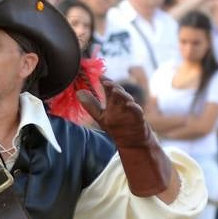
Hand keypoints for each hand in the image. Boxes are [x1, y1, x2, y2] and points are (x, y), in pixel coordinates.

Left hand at [78, 76, 171, 197]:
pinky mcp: (138, 119)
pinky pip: (136, 112)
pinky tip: (129, 104)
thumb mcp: (101, 116)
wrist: (132, 141)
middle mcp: (122, 104)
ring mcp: (131, 110)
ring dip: (122, 94)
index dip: (105, 82)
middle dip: (112, 86)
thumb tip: (79, 92)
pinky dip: (133, 107)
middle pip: (118, 92)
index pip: (109, 89)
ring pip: (127, 99)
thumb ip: (91, 105)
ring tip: (115, 90)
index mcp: (114, 102)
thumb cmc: (117, 127)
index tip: (99, 77)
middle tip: (105, 82)